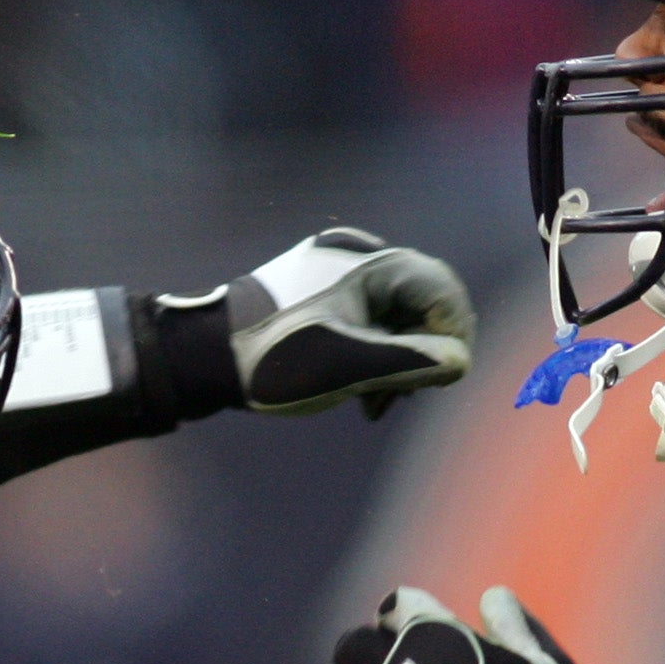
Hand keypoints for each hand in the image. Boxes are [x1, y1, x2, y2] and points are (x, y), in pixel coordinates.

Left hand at [225, 228, 472, 416]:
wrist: (205, 355)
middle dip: (423, 355)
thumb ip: (411, 363)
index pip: (443, 292)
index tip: (440, 380)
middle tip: (404, 398)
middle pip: (424, 305)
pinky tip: (360, 394)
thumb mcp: (349, 366)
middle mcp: (361, 258)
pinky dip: (374, 357)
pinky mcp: (324, 294)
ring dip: (398, 363)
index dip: (454, 338)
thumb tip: (459, 364)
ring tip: (374, 405)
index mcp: (372, 263)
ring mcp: (341, 275)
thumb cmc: (276, 358)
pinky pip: (370, 323)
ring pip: (397, 319)